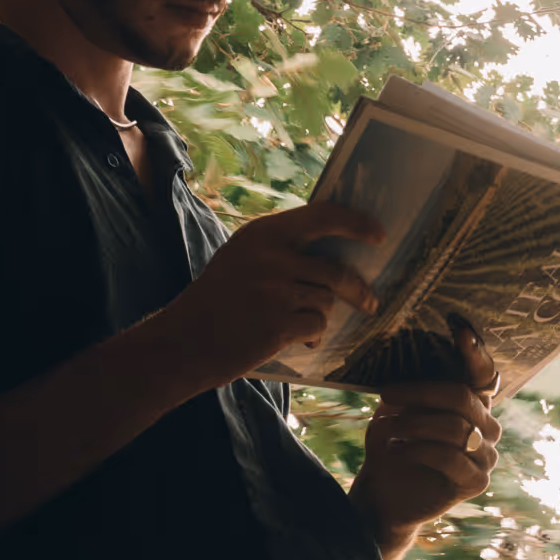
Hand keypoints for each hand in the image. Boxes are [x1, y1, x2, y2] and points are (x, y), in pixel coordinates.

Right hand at [166, 202, 384, 391]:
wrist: (181, 343)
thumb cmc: (214, 301)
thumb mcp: (241, 258)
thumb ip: (279, 250)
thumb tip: (331, 253)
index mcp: (263, 233)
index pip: (323, 216)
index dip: (355, 223)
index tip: (378, 234)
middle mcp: (272, 257)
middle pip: (335, 270)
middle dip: (357, 288)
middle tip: (370, 300)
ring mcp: (277, 290)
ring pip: (327, 300)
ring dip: (320, 315)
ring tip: (300, 324)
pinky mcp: (279, 324)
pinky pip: (317, 325)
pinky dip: (313, 335)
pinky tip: (298, 341)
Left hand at [349, 318, 502, 559]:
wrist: (384, 496)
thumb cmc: (392, 445)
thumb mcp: (397, 410)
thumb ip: (411, 387)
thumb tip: (404, 354)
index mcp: (473, 403)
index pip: (483, 373)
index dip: (475, 351)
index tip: (459, 328)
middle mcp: (487, 426)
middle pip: (462, 397)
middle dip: (421, 391)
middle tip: (386, 391)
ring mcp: (486, 455)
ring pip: (455, 427)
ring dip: (414, 423)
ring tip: (385, 426)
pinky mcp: (476, 481)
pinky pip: (450, 457)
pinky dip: (418, 450)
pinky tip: (396, 450)